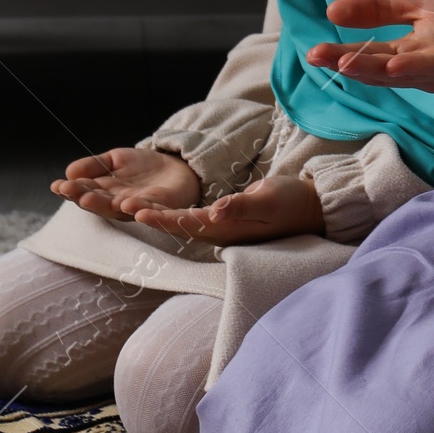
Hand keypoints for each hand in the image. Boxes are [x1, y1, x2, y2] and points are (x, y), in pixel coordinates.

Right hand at [53, 147, 199, 219]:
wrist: (178, 166)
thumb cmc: (142, 167)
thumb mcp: (115, 159)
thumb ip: (94, 165)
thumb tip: (69, 171)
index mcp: (105, 192)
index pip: (84, 191)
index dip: (70, 189)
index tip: (56, 185)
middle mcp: (118, 203)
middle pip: (98, 202)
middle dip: (83, 197)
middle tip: (70, 191)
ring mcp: (138, 207)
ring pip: (119, 209)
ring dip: (104, 205)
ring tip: (90, 198)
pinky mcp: (161, 208)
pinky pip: (150, 211)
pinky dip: (139, 210)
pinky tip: (128, 204)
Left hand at [131, 175, 326, 245]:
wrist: (312, 208)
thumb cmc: (293, 202)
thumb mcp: (269, 200)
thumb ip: (242, 206)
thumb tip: (214, 212)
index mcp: (228, 229)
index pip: (187, 224)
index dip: (162, 217)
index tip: (138, 211)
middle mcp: (221, 232)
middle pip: (179, 226)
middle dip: (151, 217)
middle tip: (121, 206)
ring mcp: (223, 228)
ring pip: (183, 223)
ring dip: (158, 216)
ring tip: (131, 207)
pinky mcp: (226, 221)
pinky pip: (193, 219)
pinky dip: (174, 213)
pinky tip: (159, 208)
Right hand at [306, 0, 433, 93]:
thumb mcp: (417, 5)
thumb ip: (377, 10)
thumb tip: (330, 10)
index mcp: (412, 54)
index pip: (372, 57)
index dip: (343, 57)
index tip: (312, 52)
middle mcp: (429, 66)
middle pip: (385, 69)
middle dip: (353, 65)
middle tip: (319, 57)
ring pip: (411, 72)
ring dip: (380, 69)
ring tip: (349, 63)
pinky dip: (423, 65)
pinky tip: (398, 63)